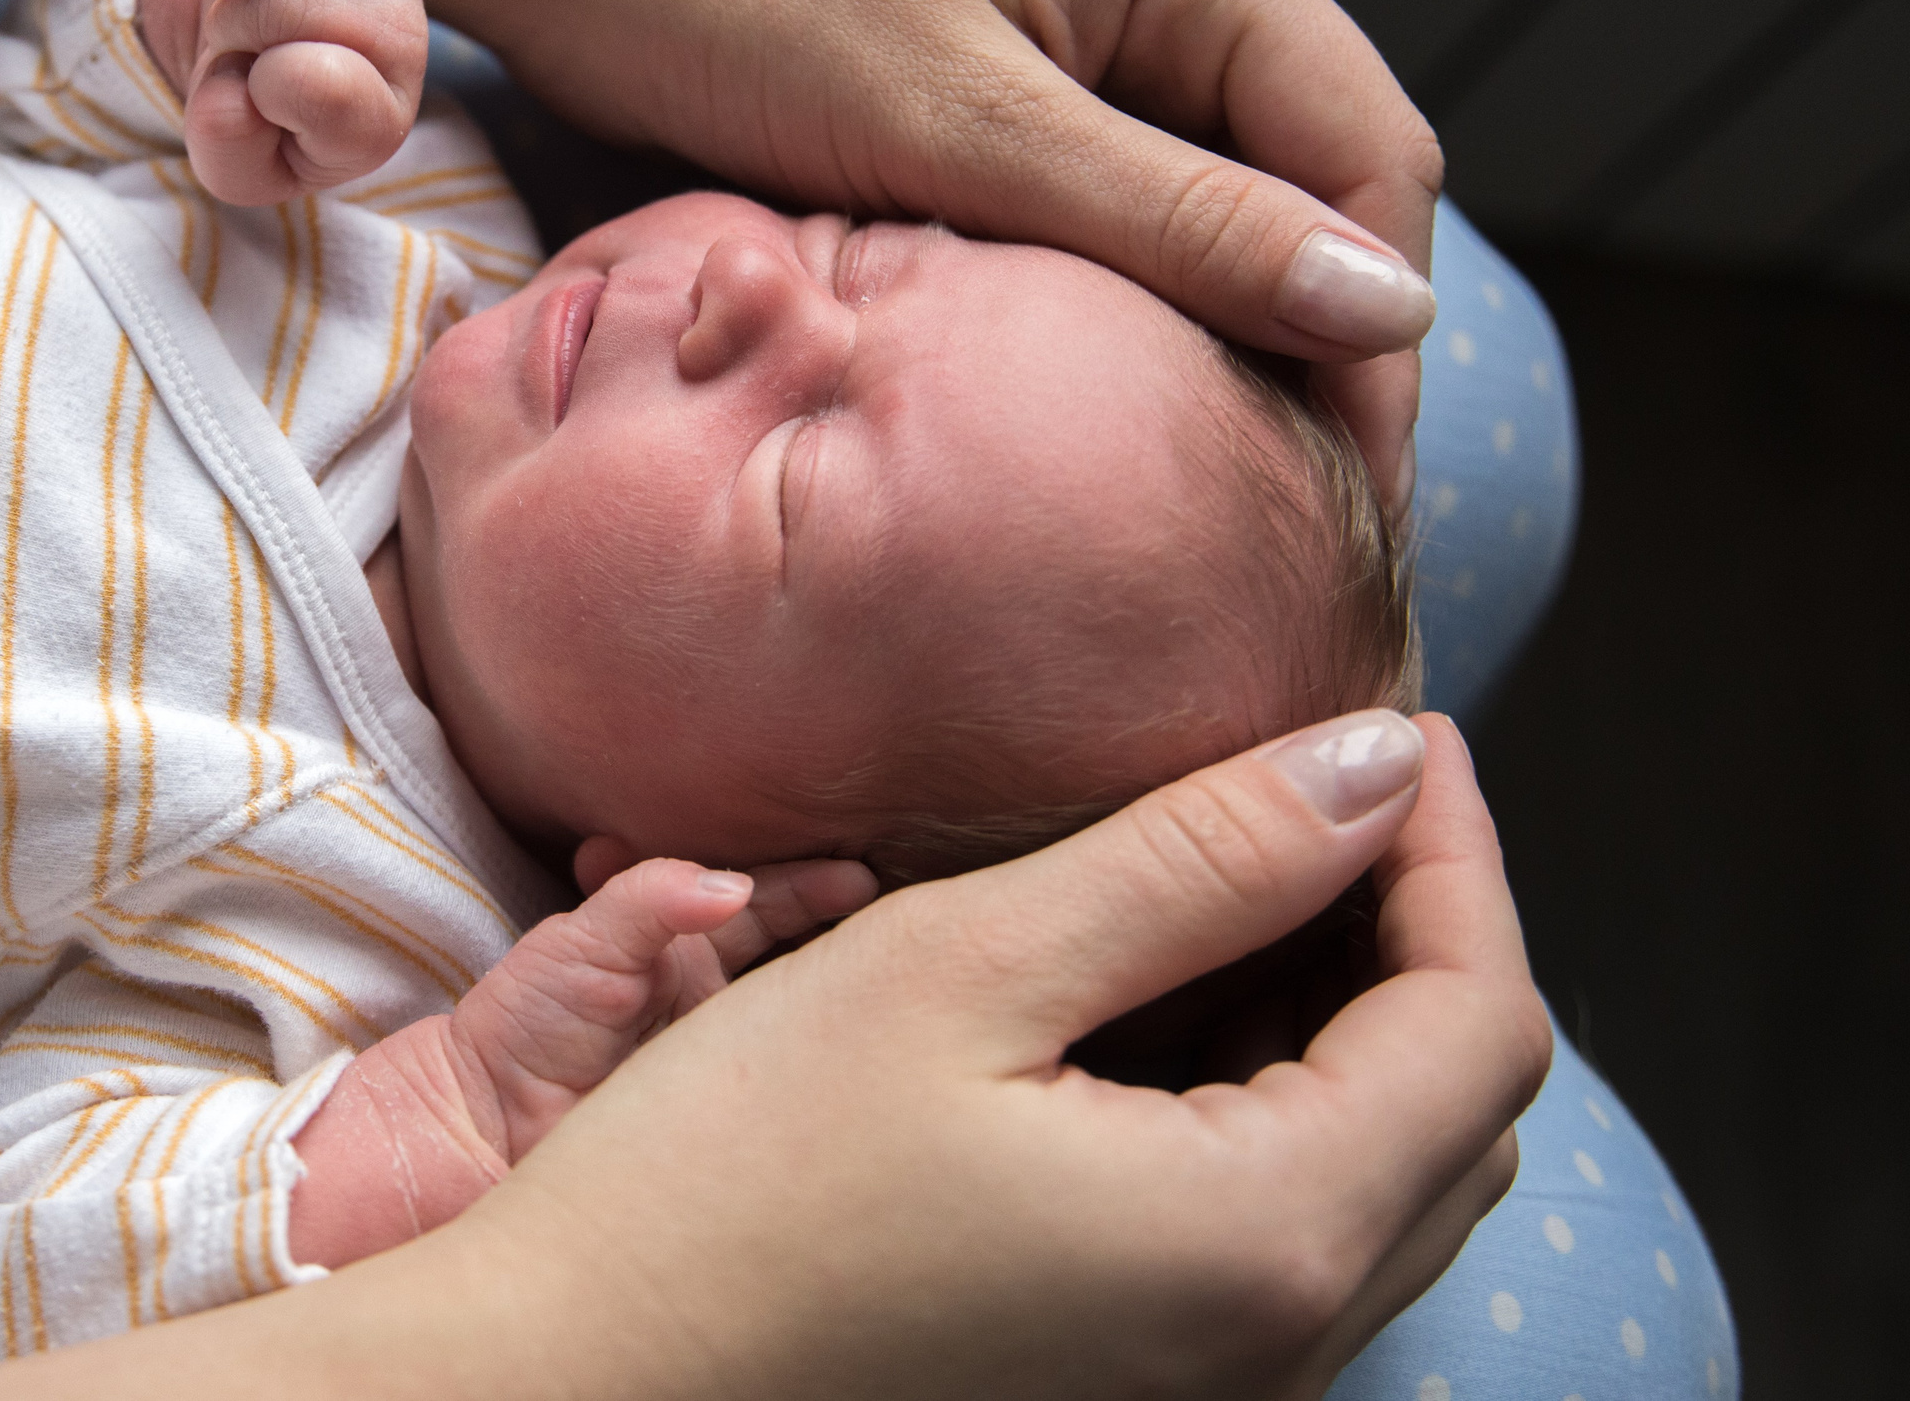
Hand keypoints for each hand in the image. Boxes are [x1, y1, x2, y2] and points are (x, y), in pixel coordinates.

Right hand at [0, 710, 1543, 1400]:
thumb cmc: (730, 1182)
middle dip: (1407, 923)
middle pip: (1453, 1104)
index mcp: (1267, 1237)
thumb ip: (1196, 861)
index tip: (1388, 725)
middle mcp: (1279, 1341)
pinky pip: (1274, 1228)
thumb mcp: (960, 970)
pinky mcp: (1134, 1384)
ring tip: (1217, 876)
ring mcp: (1212, 1381)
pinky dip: (1256, 1098)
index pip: (1482, 1018)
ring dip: (1333, 1009)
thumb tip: (1378, 764)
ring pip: (1375, 1170)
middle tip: (1305, 789)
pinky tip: (1140, 1008)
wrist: (577, 1383)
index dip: (1454, 848)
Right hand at [154, 0, 426, 203]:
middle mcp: (404, 46)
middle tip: (226, 48)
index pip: (327, 91)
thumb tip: (233, 94)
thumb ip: (231, 150)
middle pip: (296, 10)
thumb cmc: (255, 120)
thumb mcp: (237, 164)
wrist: (268, 57)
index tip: (252, 97)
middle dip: (234, 27)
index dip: (267, 89)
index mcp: (379, 122)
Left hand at [286, 853, 874, 1268]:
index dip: (811, 887)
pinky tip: (850, 1059)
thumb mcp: (577, 941)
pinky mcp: (731, 1131)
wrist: (474, 1135)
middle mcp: (721, 1009)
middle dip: (848, 936)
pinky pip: (788, 1102)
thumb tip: (731, 885)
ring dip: (842, 999)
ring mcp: (731, 1069)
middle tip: (890, 919)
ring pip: (805, 1027)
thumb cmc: (518, 1026)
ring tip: (886, 978)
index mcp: (686, 952)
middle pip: (803, 962)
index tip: (858, 878)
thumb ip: (647, 900)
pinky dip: (821, 1074)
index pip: (764, 906)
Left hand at [451, 0, 1441, 512]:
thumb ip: (1173, 220)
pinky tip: (1097, 421)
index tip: (1345, 494)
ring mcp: (1098, 57)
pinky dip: (1118, 325)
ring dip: (1214, 352)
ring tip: (1197, 501)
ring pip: (1219, 229)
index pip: (1368, 157)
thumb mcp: (961, 124)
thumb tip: (1381, 310)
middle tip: (1273, 531)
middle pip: (1312, 199)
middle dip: (1309, 357)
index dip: (1375, 332)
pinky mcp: (1022, 115)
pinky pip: (1119, 233)